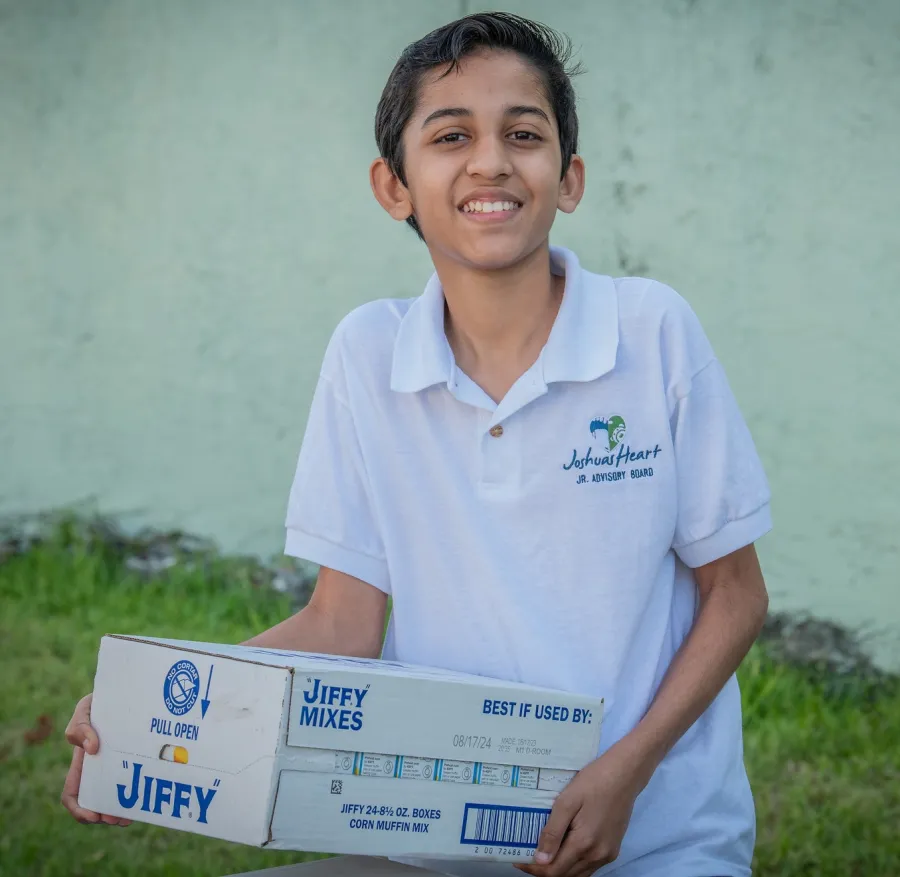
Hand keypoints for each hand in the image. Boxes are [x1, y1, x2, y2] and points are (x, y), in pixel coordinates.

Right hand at [61, 693, 130, 825]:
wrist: (126, 692)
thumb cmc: (101, 702)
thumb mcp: (85, 710)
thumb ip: (80, 727)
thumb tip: (92, 748)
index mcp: (83, 764)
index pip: (73, 794)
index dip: (79, 809)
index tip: (93, 816)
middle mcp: (100, 770)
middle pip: (97, 802)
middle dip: (106, 815)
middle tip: (120, 819)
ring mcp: (119, 767)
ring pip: (117, 797)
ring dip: (122, 810)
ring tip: (133, 814)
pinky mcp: (137, 761)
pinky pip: (137, 782)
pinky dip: (138, 794)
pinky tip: (147, 798)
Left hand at [515, 736, 651, 876]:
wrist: (625, 774)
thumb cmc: (593, 782)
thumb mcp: (567, 802)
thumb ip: (553, 832)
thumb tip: (541, 860)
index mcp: (584, 844)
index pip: (553, 870)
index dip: (533, 869)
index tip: (518, 860)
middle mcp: (597, 856)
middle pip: (565, 876)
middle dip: (544, 869)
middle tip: (527, 855)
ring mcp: (607, 855)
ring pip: (578, 874)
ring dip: (559, 868)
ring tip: (543, 853)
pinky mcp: (613, 850)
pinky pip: (589, 867)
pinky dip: (573, 864)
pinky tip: (564, 849)